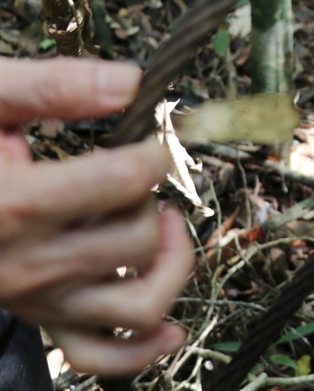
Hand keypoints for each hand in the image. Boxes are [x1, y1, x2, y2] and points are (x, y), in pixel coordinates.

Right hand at [0, 57, 192, 375]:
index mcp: (16, 205)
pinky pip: (100, 355)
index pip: (125, 180)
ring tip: (161, 225)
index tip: (153, 136)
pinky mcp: (37, 319)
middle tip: (137, 175)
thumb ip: (49, 88)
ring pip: (139, 305)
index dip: (155, 150)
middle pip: (140, 238)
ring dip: (172, 264)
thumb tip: (126, 83)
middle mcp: (30, 264)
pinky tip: (168, 326)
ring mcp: (36, 300)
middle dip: (154, 197)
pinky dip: (143, 347)